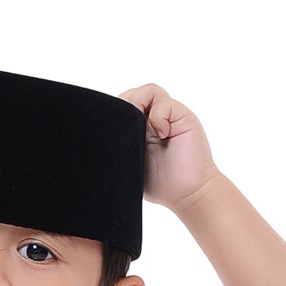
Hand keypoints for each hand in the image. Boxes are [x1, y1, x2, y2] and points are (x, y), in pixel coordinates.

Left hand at [118, 85, 218, 211]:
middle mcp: (154, 118)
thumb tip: (98, 140)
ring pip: (147, 91)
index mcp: (140, 128)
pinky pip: (164, 102)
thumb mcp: (131, 166)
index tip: (113, 130)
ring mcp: (168, 116)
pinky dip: (158, 116)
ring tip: (142, 130)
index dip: (115, 111)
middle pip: (132, 94)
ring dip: (139, 106)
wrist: (187, 194)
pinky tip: (161, 134)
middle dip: (124, 107)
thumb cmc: (161, 185)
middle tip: (125, 131)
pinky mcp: (182, 116)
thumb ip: (120, 147)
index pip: (122, 105)